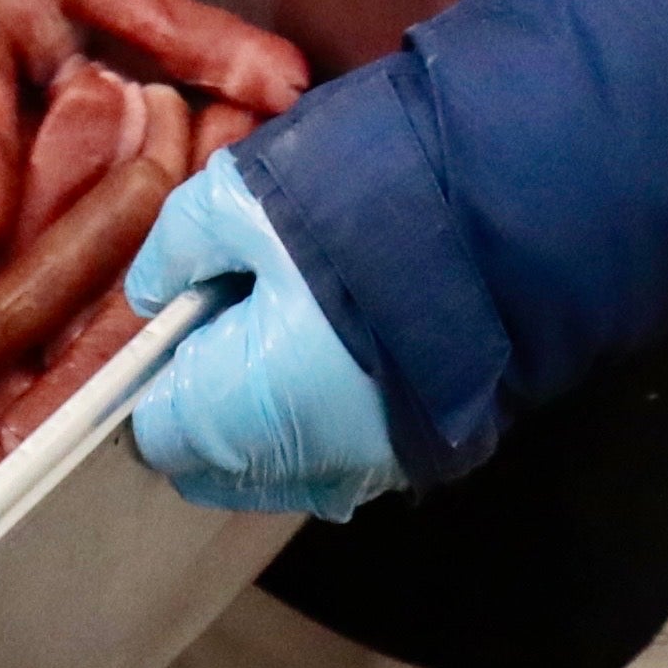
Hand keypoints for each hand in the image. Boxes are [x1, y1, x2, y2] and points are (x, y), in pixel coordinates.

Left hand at [123, 161, 399, 519]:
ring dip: (269, 407)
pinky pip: (343, 451)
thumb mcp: (244, 197)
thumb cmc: (366, 208)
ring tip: (295, 315)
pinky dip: (326, 411)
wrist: (515, 218)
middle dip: (209, 396)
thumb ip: (179, 248)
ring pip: (284, 461)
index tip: (179, 317)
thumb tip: (151, 293)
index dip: (157, 373)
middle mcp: (304, 467)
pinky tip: (342, 342)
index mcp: (243, 413)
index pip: (158, 434)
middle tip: (235, 306)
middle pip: (220, 459)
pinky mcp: (421, 455)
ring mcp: (371, 470)